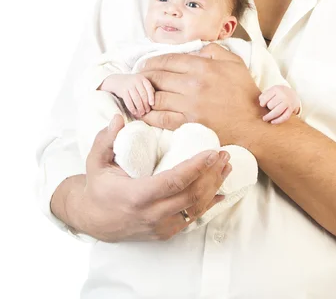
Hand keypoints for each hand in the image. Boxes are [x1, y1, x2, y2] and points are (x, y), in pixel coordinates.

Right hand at [52, 115, 231, 241]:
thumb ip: (106, 139)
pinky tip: (220, 190)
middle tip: (224, 154)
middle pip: (191, 196)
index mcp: (137, 196)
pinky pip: (192, 219)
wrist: (93, 219)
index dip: (195, 167)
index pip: (174, 182)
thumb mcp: (95, 161)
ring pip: (195, 209)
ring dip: (214, 187)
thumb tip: (119, 118)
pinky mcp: (165, 232)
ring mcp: (160, 227)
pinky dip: (208, 204)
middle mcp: (151, 215)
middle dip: (211, 174)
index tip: (211, 152)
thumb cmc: (98, 187)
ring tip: (226, 167)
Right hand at [100, 73, 154, 116]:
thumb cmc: (131, 84)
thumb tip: (153, 102)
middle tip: (147, 111)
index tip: (152, 104)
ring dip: (139, 107)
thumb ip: (146, 89)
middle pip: (143, 94)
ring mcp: (128, 85)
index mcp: (142, 78)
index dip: (151, 96)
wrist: (116, 81)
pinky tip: (134, 112)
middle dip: (145, 104)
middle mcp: (136, 80)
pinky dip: (132, 108)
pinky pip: (128, 101)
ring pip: (136, 98)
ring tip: (141, 113)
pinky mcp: (122, 91)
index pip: (149, 88)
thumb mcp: (139, 83)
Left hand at [139, 43, 263, 145]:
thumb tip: (194, 49)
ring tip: (138, 94)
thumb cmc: (245, 92)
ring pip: (155, 97)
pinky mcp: (188, 124)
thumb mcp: (234, 62)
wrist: (254, 123)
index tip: (144, 64)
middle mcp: (193, 84)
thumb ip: (213, 50)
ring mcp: (189, 105)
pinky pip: (161, 118)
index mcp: (203, 66)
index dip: (151, 61)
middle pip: (157, 77)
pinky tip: (144, 112)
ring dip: (143, 95)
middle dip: (143, 76)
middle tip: (137, 78)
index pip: (168, 60)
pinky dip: (149, 115)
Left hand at [259, 85, 300, 123]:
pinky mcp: (291, 109)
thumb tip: (261, 104)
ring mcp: (287, 102)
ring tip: (265, 118)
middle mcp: (283, 95)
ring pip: (276, 112)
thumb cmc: (279, 93)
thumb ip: (265, 95)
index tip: (262, 105)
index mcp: (276, 89)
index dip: (262, 103)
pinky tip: (272, 122)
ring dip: (270, 116)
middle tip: (268, 108)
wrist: (293, 94)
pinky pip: (284, 117)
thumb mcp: (272, 90)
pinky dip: (278, 121)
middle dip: (268, 108)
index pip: (265, 98)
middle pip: (270, 106)